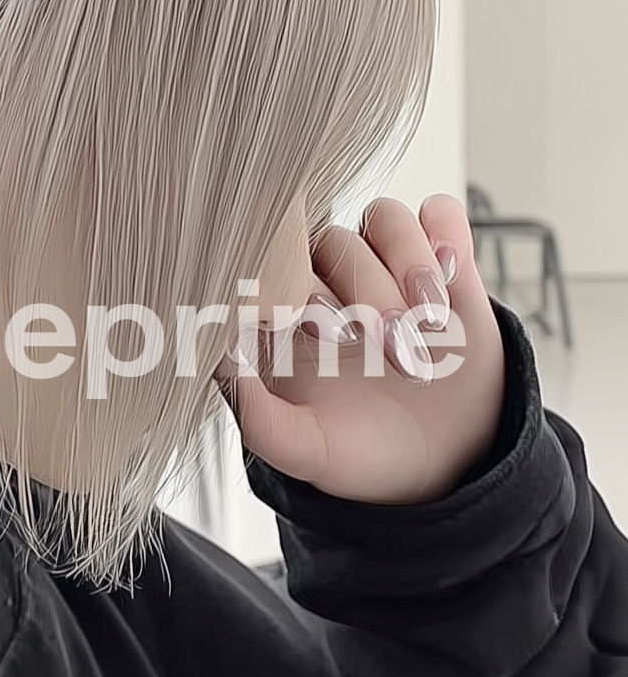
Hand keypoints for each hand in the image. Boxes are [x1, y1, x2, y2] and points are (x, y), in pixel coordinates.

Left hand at [214, 194, 506, 505]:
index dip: (298, 289)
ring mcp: (384, 266)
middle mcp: (329, 280)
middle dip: (367, 292)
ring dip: (409, 264)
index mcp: (282, 316)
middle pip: (331, 241)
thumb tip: (224, 366)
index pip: (271, 266)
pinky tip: (452, 275)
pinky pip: (439, 214)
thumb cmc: (364, 451)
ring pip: (384, 219)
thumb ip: (261, 421)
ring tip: (430, 324)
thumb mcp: (309, 451)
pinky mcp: (441, 259)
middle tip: (391, 350)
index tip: (329, 335)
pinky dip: (446, 233)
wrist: (445, 462)